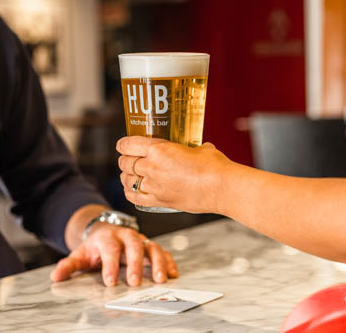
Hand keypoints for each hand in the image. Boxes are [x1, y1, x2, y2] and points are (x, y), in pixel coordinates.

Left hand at [50, 223, 177, 286]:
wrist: (105, 231)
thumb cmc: (94, 247)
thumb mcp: (80, 254)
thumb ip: (69, 265)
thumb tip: (55, 276)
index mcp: (107, 238)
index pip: (109, 249)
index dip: (110, 265)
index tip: (110, 282)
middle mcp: (126, 236)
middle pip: (133, 245)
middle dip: (135, 264)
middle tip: (135, 283)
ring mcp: (140, 239)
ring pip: (151, 246)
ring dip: (158, 262)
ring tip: (161, 279)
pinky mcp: (150, 245)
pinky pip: (162, 251)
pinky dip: (169, 261)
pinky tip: (173, 274)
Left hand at [116, 136, 233, 213]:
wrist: (222, 188)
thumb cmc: (214, 166)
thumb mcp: (198, 148)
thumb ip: (188, 148)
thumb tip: (193, 149)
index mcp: (158, 149)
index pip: (128, 144)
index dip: (122, 144)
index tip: (122, 145)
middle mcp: (152, 167)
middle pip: (125, 163)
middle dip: (124, 160)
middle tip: (129, 159)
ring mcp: (154, 186)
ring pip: (127, 180)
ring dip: (126, 176)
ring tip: (130, 175)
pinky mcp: (159, 201)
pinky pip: (135, 198)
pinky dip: (130, 193)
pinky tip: (132, 190)